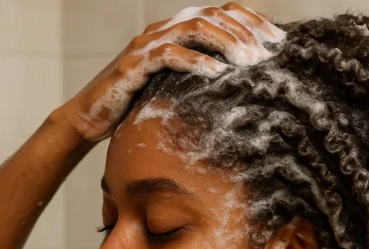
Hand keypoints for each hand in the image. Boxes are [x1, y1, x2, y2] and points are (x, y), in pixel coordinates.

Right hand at [57, 3, 284, 141]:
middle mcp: (162, 30)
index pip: (220, 11)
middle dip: (244, 31)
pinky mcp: (133, 65)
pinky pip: (169, 55)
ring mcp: (146, 45)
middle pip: (211, 14)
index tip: (278, 39)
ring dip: (226, 42)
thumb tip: (246, 83)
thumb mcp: (177, 86)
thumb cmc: (137, 104)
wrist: (91, 116)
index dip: (251, 20)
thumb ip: (202, 76)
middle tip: (266, 54)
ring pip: (193, 27)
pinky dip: (196, 62)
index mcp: (176, 31)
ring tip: (247, 61)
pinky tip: (217, 74)